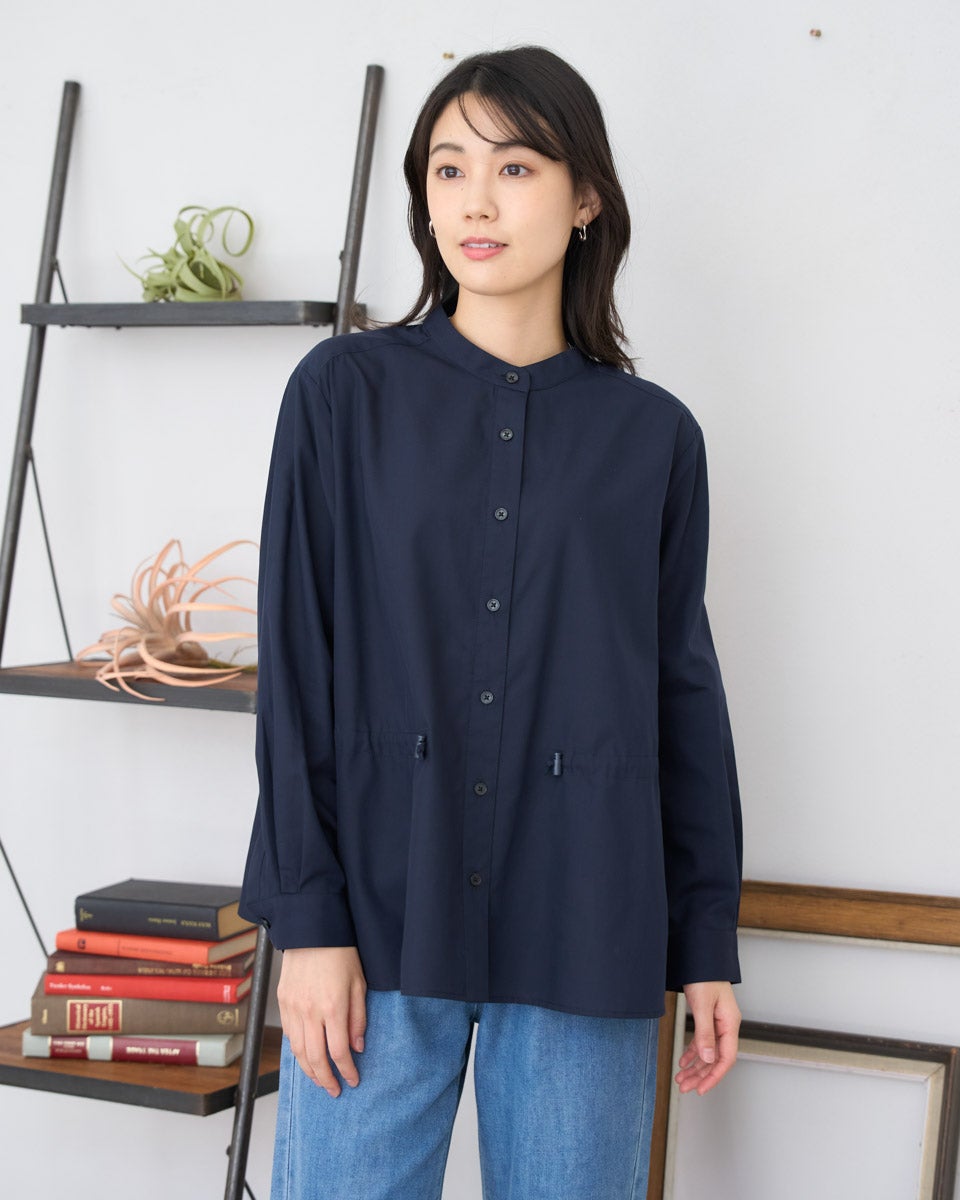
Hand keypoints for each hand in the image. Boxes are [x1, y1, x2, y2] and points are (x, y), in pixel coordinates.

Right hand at [277, 945, 366, 1096]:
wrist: (311, 930)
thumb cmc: (340, 953)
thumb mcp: (359, 983)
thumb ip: (358, 1018)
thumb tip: (357, 1047)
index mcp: (333, 1007)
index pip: (339, 1052)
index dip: (346, 1071)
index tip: (353, 1081)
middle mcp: (310, 1011)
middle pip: (315, 1059)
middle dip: (326, 1079)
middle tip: (335, 1091)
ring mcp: (293, 1007)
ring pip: (298, 1051)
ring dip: (309, 1071)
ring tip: (319, 1080)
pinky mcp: (283, 1002)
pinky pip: (288, 1035)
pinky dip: (297, 1051)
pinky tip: (305, 1056)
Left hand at [675, 980, 739, 1095]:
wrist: (699, 955)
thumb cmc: (704, 975)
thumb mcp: (702, 1005)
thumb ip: (704, 1033)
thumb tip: (707, 1059)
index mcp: (729, 1023)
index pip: (726, 1058)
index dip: (714, 1076)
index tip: (701, 1089)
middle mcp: (726, 1025)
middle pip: (716, 1058)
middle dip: (701, 1075)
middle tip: (684, 1087)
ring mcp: (717, 1022)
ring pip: (708, 1052)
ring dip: (695, 1066)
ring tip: (680, 1078)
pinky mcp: (708, 1018)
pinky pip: (702, 1041)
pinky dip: (693, 1052)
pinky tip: (683, 1061)